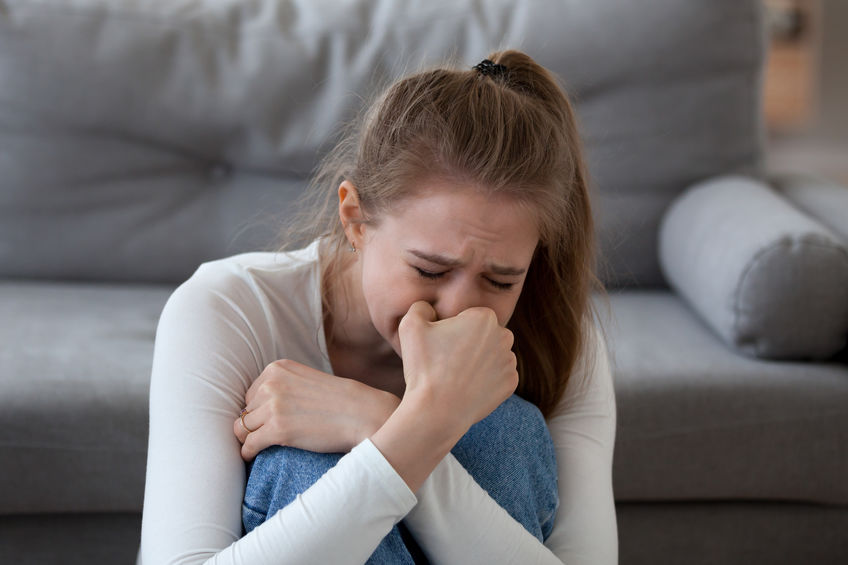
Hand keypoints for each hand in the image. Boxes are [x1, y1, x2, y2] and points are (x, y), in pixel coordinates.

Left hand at [233, 359, 399, 460]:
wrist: (362, 414)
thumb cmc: (338, 401)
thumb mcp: (306, 379)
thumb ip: (283, 385)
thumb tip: (256, 406)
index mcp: (277, 368)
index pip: (251, 393)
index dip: (259, 410)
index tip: (268, 422)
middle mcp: (271, 383)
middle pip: (246, 411)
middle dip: (254, 425)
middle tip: (267, 437)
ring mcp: (273, 406)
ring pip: (241, 428)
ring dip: (249, 439)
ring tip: (258, 448)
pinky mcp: (277, 429)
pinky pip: (248, 444)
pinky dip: (248, 452)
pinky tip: (254, 456)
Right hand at [370, 301, 517, 491]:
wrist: (438, 411)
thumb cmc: (424, 366)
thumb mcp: (411, 325)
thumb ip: (421, 307)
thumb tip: (430, 308)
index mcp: (485, 317)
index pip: (468, 317)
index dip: (452, 329)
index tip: (440, 345)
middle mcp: (504, 336)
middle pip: (484, 334)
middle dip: (469, 342)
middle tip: (447, 360)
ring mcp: (509, 362)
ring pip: (492, 354)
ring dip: (479, 360)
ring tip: (456, 375)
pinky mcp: (510, 384)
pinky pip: (497, 375)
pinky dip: (485, 380)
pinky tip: (467, 386)